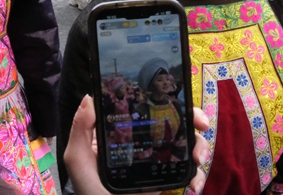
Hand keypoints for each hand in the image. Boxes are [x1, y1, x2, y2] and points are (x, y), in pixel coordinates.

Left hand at [65, 95, 209, 194]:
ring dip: (201, 147)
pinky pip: (189, 171)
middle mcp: (143, 143)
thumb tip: (90, 97)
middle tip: (202, 126)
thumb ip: (80, 132)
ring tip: (200, 160)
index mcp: (121, 134)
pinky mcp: (168, 179)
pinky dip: (198, 174)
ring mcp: (157, 161)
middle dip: (193, 120)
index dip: (166, 99)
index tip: (181, 100)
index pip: (147, 108)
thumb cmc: (92, 194)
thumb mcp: (80, 163)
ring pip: (187, 144)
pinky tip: (194, 184)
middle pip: (175, 122)